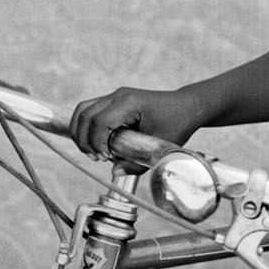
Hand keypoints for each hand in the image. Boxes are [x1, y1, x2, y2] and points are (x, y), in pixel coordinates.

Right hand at [69, 85, 200, 158]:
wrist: (187, 106)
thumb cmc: (177, 123)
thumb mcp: (160, 147)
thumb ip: (137, 163)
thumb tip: (114, 172)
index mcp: (129, 103)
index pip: (100, 121)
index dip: (96, 142)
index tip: (105, 158)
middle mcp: (118, 96)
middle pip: (85, 114)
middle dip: (84, 139)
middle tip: (94, 158)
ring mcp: (115, 96)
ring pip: (84, 110)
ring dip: (81, 132)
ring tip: (91, 152)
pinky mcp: (115, 101)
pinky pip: (91, 111)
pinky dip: (87, 127)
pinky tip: (95, 144)